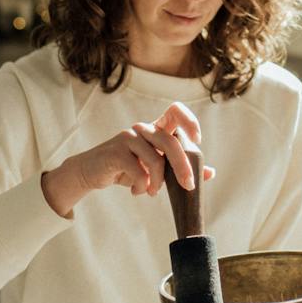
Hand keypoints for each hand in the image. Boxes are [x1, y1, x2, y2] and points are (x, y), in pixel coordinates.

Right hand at [42, 101, 215, 216]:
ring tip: (151, 192)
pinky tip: (136, 191)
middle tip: (187, 186)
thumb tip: (210, 172)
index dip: (190, 122)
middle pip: (172, 142)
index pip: (176, 110)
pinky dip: (142, 187)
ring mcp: (129, 137)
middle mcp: (143, 128)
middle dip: (183, 167)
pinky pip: (139, 172)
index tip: (197, 141)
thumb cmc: (126, 169)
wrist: (91, 173)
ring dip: (158, 183)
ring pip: (156, 160)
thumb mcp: (155, 168)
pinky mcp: (116, 151)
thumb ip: (179, 167)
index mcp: (155, 129)